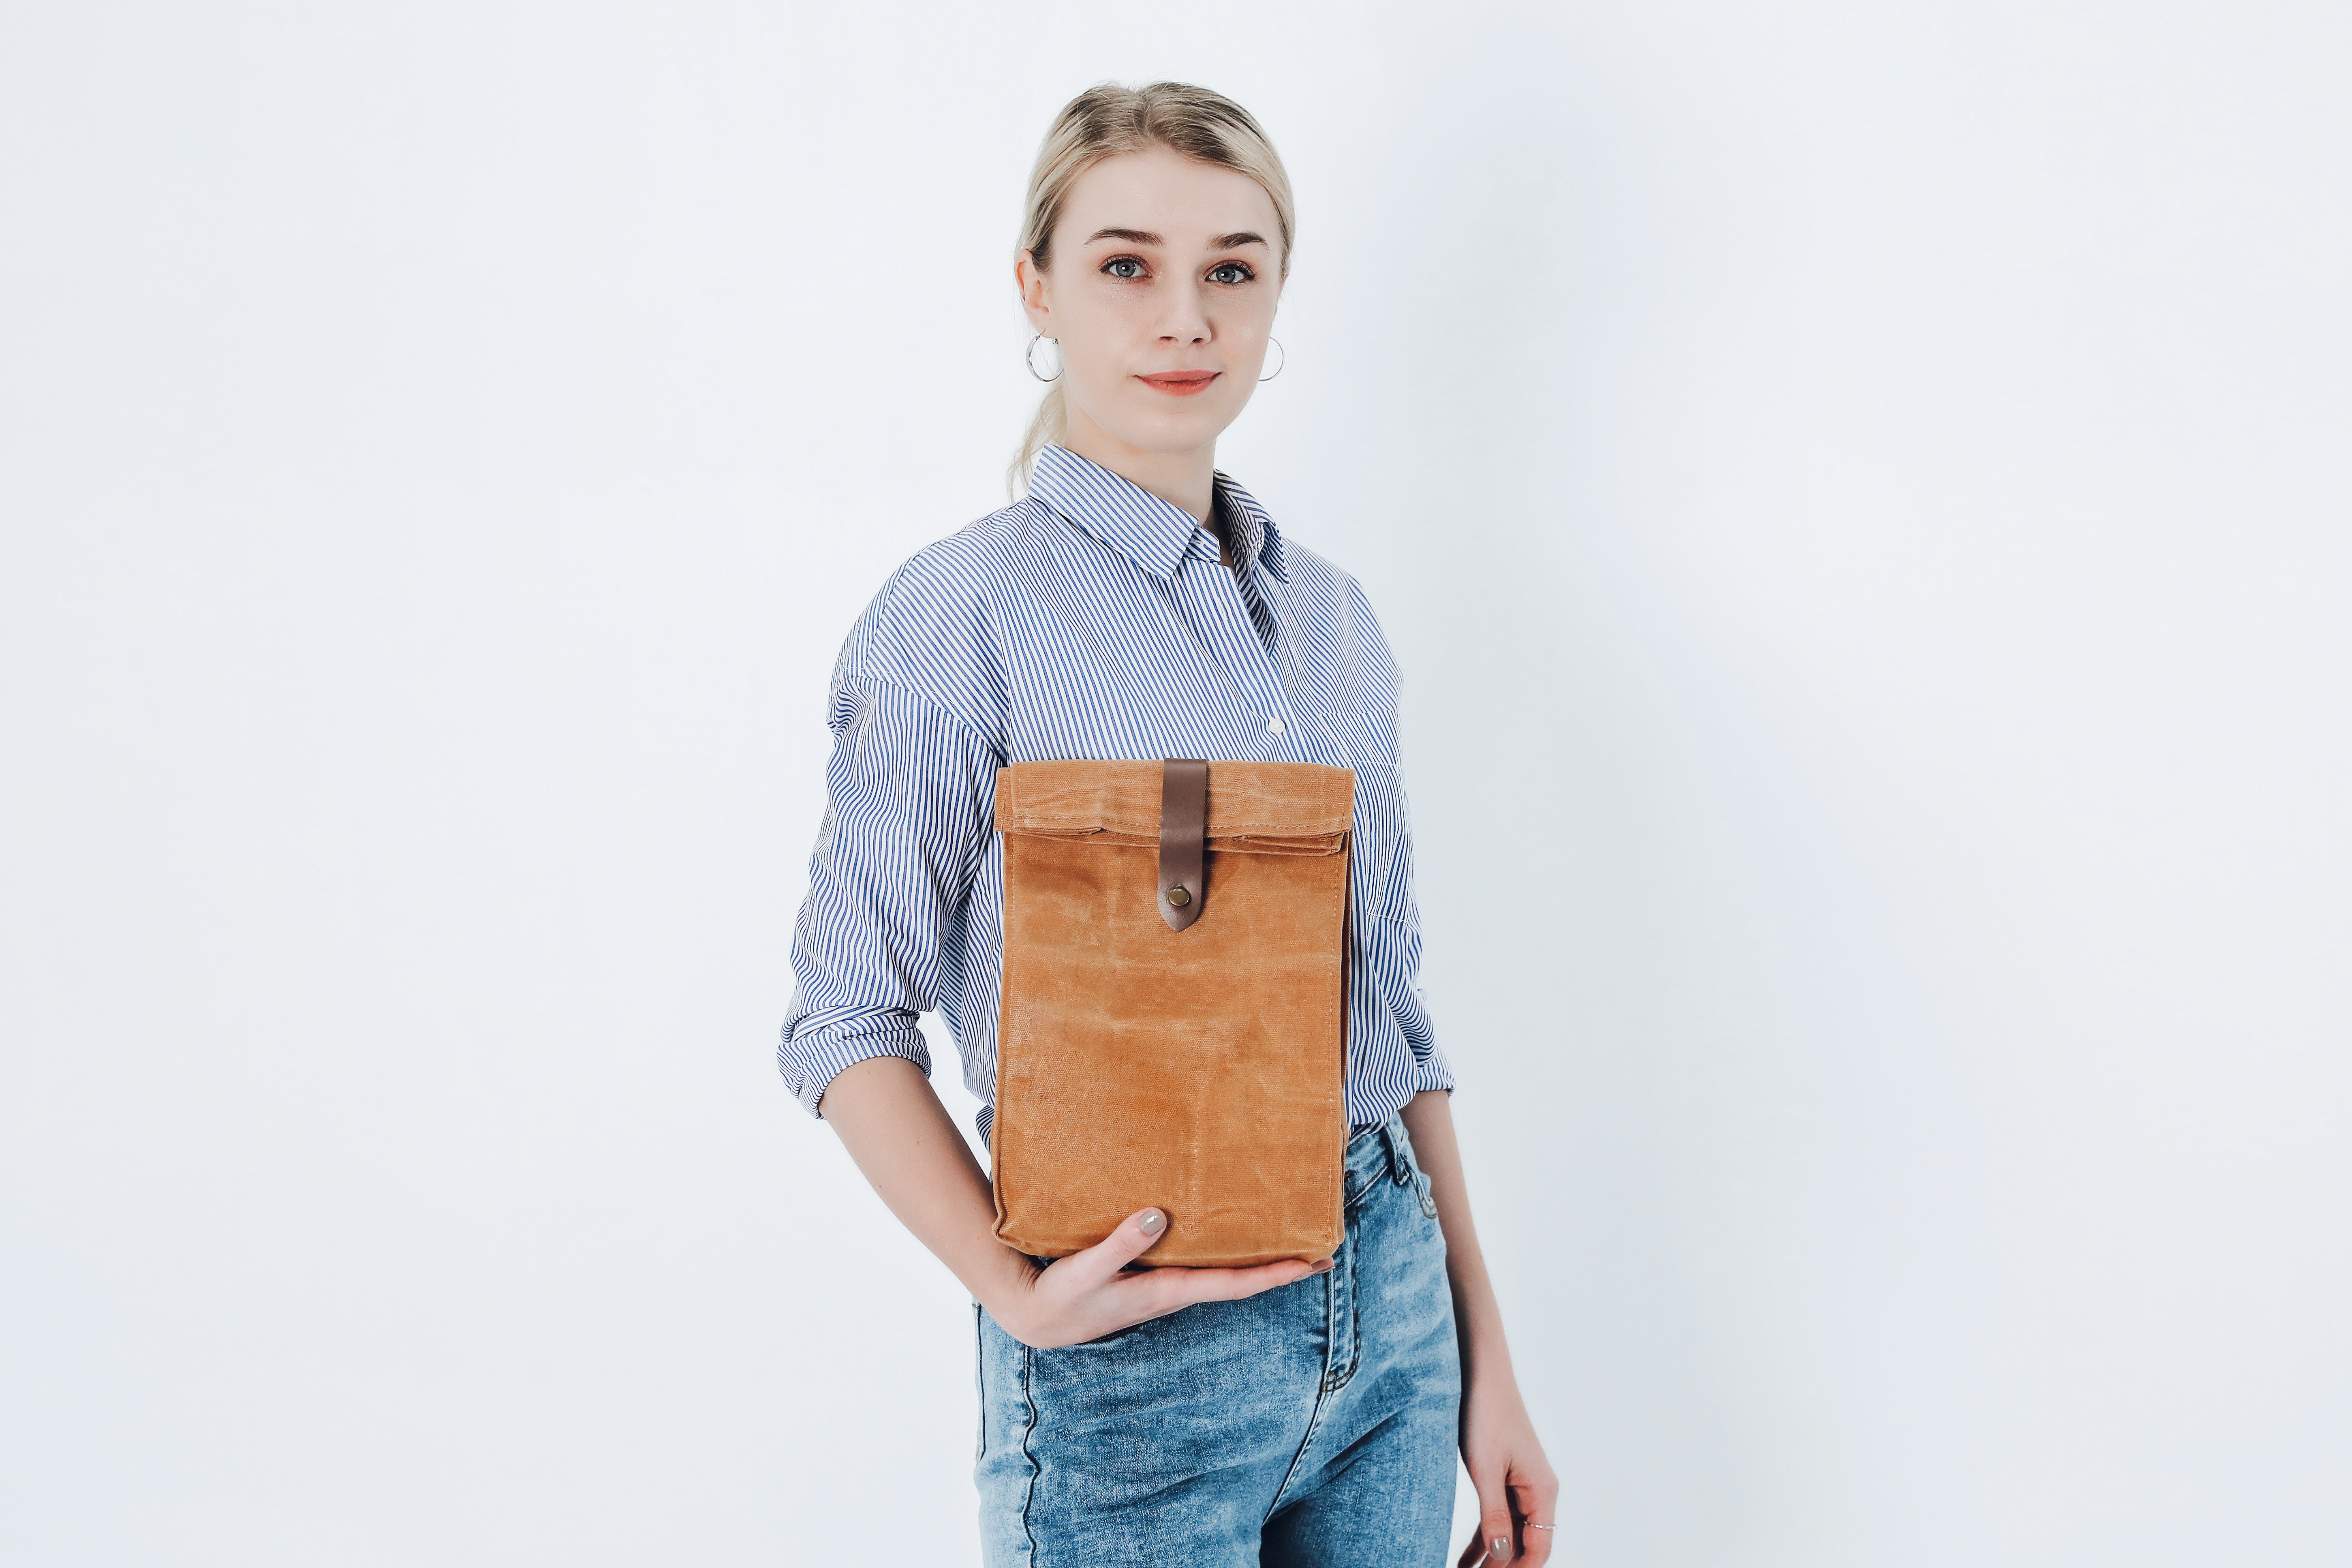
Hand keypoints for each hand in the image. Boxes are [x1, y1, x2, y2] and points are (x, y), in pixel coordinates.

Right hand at [984, 1208, 1329, 1349]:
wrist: (1035, 1317)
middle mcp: (1172, 1292)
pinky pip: (1198, 1267)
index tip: (1311, 1265)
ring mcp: (1163, 1289)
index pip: (1233, 1284)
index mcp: (1165, 1291)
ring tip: (1286, 1243)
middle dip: (1278, 1269)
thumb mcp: (1087, 1269)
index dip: (1273, 1274)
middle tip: (1322, 1253)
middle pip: (1238, 1281)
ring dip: (1254, 1263)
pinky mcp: (1149, 1281)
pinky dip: (1223, 1257)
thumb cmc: (1061, 1296)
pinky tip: (1227, 1240)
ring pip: (1220, 1275)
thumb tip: (1157, 1217)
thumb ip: (1119, 1243)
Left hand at [1455, 1374, 1558, 1566]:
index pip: (1538, 1549)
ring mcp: (1521, 1486)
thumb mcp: (1486, 1469)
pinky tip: (1465, 1558)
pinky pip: (1497, 1518)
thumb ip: (1494, 1514)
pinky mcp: (1504, 1479)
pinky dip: (1483, 1539)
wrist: (1481, 1375)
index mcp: (1542, 1491)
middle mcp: (1537, 1493)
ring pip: (1509, 1535)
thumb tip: (1501, 1555)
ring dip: (1490, 1559)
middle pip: (1525, 1546)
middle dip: (1503, 1567)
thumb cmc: (1486, 1415)